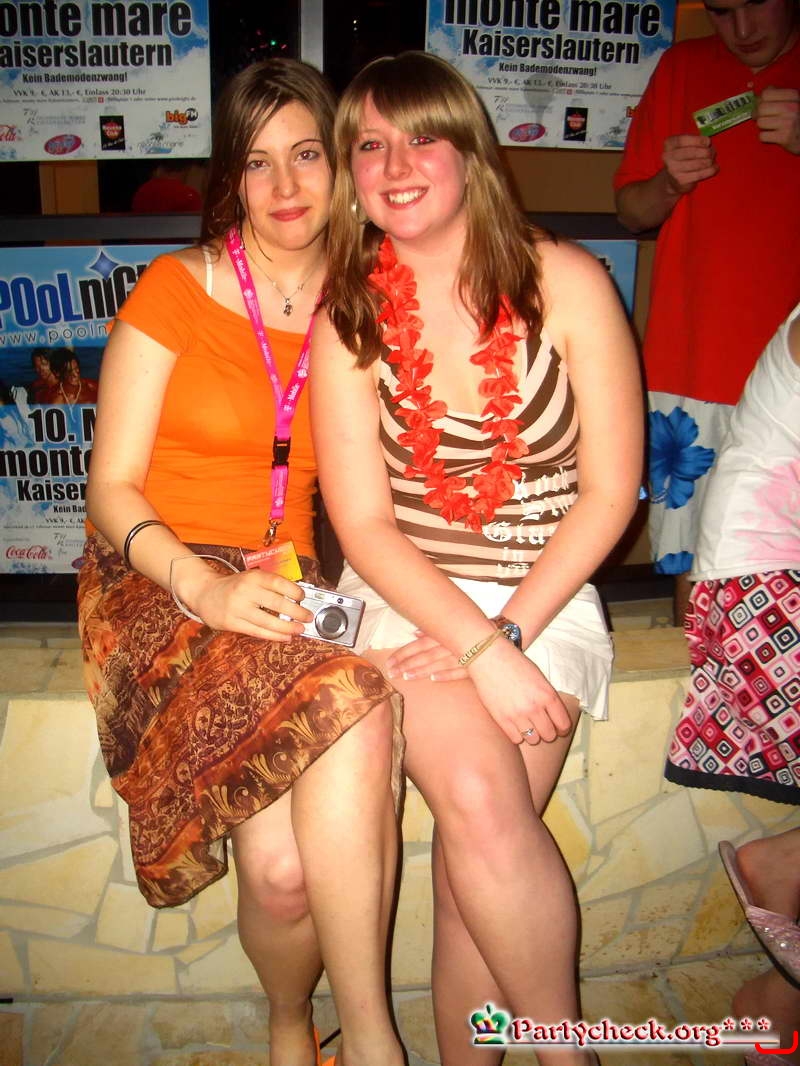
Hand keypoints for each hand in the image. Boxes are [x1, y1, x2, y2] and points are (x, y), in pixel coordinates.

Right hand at [174, 559, 312, 639]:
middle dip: (296, 612)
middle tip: (308, 617)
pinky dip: (273, 636)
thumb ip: (270, 586)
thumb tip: (297, 599)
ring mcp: (237, 608)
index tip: (303, 597)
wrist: (204, 592)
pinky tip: (285, 637)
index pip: (277, 582)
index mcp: (252, 576)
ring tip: (299, 630)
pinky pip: (257, 631)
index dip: (294, 591)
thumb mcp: (251, 578)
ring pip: (267, 621)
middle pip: (276, 603)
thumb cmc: (234, 586)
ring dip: (287, 627)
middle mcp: (245, 591)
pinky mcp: (231, 623)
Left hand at [386, 632, 467, 681]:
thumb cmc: (473, 629)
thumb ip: (434, 631)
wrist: (504, 633)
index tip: (389, 662)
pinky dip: (446, 674)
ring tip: (406, 676)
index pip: (418, 644)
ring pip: (439, 663)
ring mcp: (463, 655)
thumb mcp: (453, 626)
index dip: (403, 653)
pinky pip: (459, 671)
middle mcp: (451, 644)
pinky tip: (433, 680)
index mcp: (445, 634)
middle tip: (391, 672)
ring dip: (422, 670)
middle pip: (424, 655)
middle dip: (406, 663)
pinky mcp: (475, 667)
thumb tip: (414, 633)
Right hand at [467, 637, 572, 745]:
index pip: (563, 724)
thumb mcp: (539, 678)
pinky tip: (515, 724)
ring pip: (533, 739)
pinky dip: (517, 735)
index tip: (559, 729)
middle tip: (542, 726)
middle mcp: (534, 707)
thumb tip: (554, 718)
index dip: (562, 729)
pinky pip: (516, 739)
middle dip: (547, 732)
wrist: (489, 656)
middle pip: (549, 735)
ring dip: (532, 734)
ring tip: (527, 725)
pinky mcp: (502, 719)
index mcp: (547, 695)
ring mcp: (518, 714)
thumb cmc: (515, 664)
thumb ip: (548, 698)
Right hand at [662, 134, 717, 194]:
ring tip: (711, 160)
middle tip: (712, 153)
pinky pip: (701, 174)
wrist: (673, 180)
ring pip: (699, 163)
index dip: (699, 140)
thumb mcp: (685, 145)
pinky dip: (711, 170)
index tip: (708, 142)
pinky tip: (714, 168)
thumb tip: (709, 143)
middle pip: (693, 152)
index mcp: (669, 144)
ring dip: (710, 161)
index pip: (684, 140)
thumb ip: (695, 141)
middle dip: (707, 152)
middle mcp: (668, 157)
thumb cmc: (683, 157)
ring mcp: (673, 170)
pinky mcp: (681, 181)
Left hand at [756, 87, 799, 153]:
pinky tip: (772, 134)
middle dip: (757, 114)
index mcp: (793, 96)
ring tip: (769, 126)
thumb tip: (762, 94)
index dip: (759, 99)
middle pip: (761, 108)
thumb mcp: (793, 101)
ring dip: (762, 126)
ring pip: (760, 122)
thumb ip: (779, 95)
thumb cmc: (798, 118)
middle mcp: (792, 108)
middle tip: (759, 117)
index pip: (766, 94)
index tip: (758, 103)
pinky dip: (765, 137)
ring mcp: (788, 122)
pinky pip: (763, 136)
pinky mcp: (784, 137)